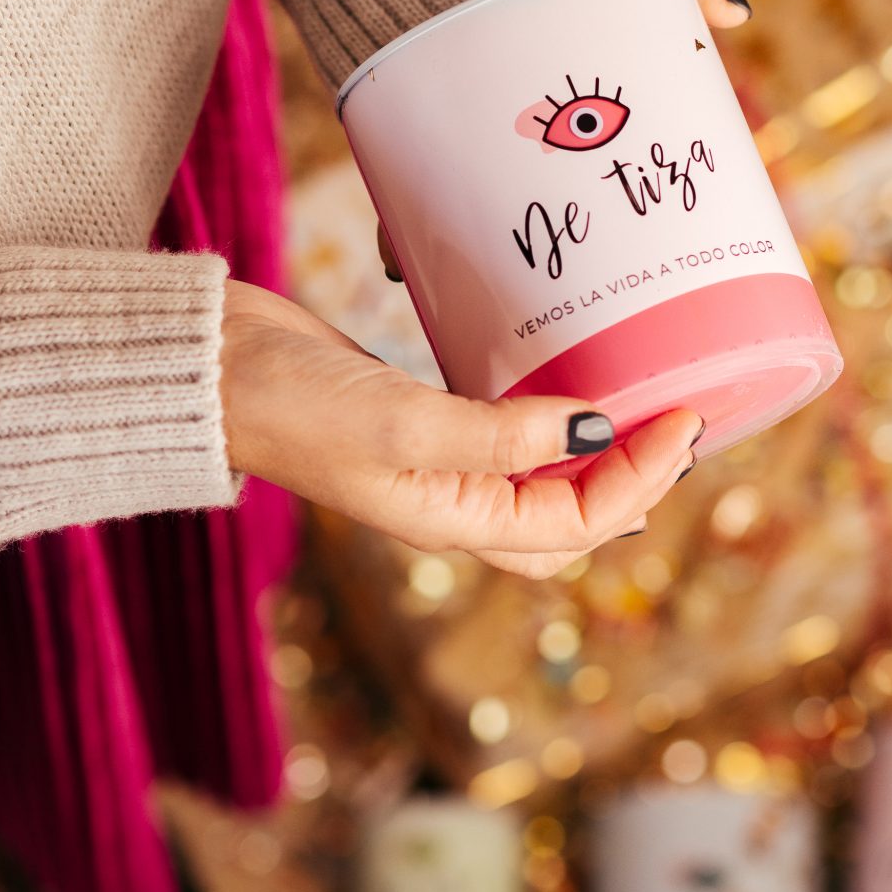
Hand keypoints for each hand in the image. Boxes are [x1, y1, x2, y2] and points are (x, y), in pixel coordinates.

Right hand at [220, 279, 700, 577]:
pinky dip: (547, 414)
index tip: (683, 419)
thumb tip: (596, 430)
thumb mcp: (404, 425)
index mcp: (452, 520)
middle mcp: (452, 501)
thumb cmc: (290, 406)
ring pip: (540, 476)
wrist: (207, 368)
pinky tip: (568, 377)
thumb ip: (501, 434)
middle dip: (635, 481)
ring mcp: (436, 460)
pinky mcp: (420, 414)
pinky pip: (505, 429)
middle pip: (569, 519)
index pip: (577, 523)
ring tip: (644, 403)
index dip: (641, 480)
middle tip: (680, 420)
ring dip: (596, 451)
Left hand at [377, 0, 750, 284]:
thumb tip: (734, 12)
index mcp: (587, 102)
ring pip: (477, 218)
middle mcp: (529, 129)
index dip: (631, 214)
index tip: (651, 260)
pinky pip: (406, 192)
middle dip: (557, 257)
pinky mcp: (407, 123)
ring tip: (484, 304)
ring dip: (478, 263)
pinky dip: (402, 230)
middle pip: (547, 210)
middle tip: (574, 295)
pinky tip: (400, 261)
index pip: (618, 168)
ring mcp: (468, 130)